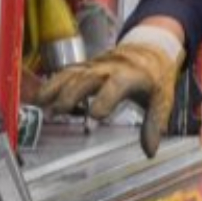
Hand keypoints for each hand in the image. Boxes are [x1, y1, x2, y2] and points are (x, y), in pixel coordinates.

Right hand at [35, 25, 183, 157]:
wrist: (150, 48)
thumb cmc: (156, 77)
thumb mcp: (163, 98)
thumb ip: (154, 122)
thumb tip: (150, 152)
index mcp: (133, 75)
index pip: (118, 83)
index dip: (106, 97)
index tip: (94, 115)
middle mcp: (111, 68)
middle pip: (89, 77)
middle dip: (72, 92)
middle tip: (57, 111)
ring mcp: (97, 65)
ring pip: (74, 72)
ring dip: (56, 87)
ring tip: (40, 104)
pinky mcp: (86, 66)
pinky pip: (67, 72)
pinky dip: (52, 83)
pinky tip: (38, 98)